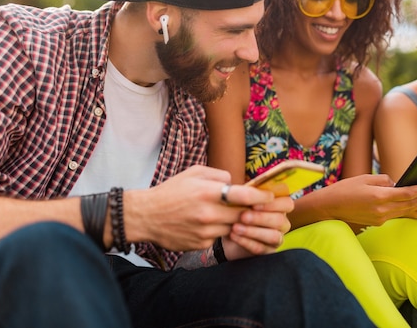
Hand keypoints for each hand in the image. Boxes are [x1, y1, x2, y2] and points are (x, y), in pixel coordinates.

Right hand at [127, 165, 282, 254]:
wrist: (146, 216)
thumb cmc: (171, 191)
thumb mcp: (194, 173)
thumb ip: (219, 175)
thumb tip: (238, 183)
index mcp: (208, 192)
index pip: (244, 195)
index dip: (261, 196)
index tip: (270, 196)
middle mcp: (208, 213)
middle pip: (242, 214)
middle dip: (249, 210)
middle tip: (251, 205)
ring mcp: (205, 231)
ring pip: (232, 227)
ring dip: (232, 221)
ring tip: (218, 212)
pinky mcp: (201, 244)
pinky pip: (219, 236)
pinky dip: (217, 230)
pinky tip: (203, 223)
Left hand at [224, 195, 293, 259]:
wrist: (227, 234)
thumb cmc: (236, 212)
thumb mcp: (240, 201)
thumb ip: (247, 194)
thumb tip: (247, 189)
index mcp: (278, 204)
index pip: (286, 200)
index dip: (272, 202)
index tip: (254, 203)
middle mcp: (282, 221)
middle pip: (280, 219)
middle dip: (260, 217)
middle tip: (242, 216)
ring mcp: (277, 237)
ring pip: (273, 235)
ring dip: (253, 231)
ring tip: (235, 227)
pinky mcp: (269, 251)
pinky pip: (263, 249)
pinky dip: (247, 242)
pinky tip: (234, 236)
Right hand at [315, 174, 416, 226]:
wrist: (329, 208)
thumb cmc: (345, 189)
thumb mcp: (364, 178)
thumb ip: (383, 180)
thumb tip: (396, 183)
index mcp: (379, 197)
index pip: (406, 194)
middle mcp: (381, 210)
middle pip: (408, 204)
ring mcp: (380, 219)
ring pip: (403, 211)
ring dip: (413, 204)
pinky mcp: (377, 223)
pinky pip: (394, 214)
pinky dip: (402, 208)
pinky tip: (406, 203)